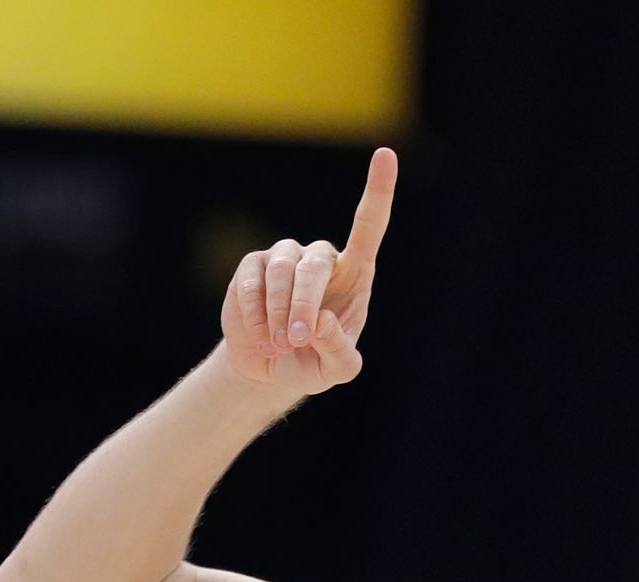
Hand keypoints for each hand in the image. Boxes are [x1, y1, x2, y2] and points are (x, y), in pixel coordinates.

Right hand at [220, 145, 395, 399]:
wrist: (271, 369)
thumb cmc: (314, 363)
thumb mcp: (336, 370)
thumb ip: (338, 352)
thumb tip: (322, 322)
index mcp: (353, 275)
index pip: (368, 228)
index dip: (378, 192)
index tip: (386, 154)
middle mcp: (321, 258)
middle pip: (314, 266)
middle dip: (304, 307)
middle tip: (297, 341)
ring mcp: (285, 258)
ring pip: (281, 273)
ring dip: (278, 315)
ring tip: (279, 346)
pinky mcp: (252, 267)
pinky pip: (252, 284)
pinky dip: (255, 317)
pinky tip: (262, 339)